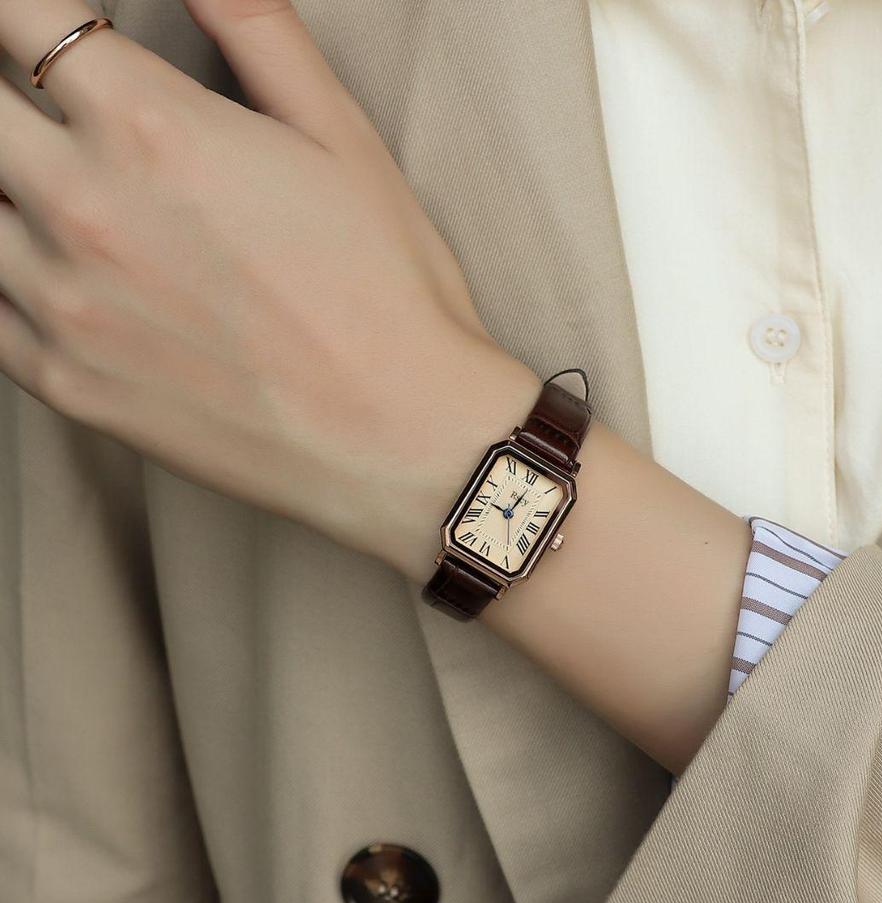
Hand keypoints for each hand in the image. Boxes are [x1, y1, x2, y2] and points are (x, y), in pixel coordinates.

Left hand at [0, 0, 539, 577]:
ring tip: (68, 200)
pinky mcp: (67, 385)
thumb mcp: (344, 141)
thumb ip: (258, 31)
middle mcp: (85, 208)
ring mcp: (64, 305)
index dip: (22, 14)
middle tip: (46, 113)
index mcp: (154, 129)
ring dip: (9, 189)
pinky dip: (6, 281)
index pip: (22, 17)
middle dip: (7, 97)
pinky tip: (54, 274)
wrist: (400, 439)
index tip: (37, 31)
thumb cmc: (389, 296)